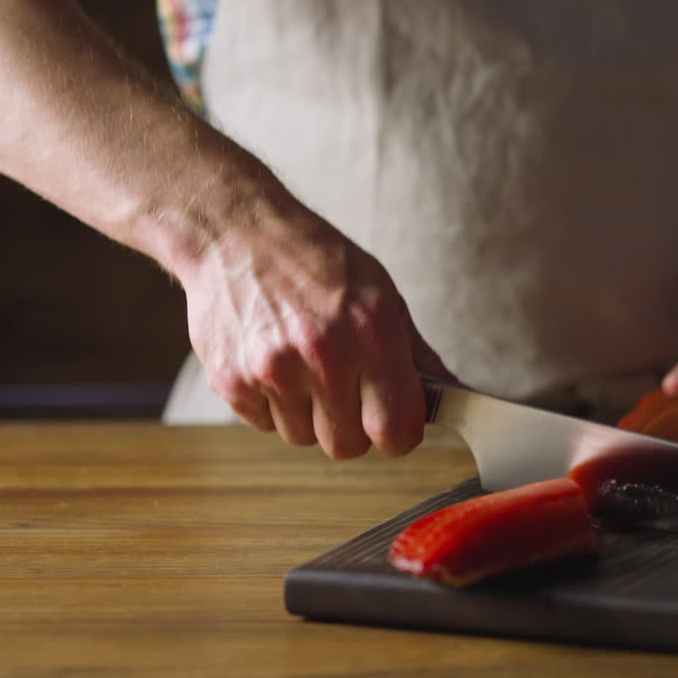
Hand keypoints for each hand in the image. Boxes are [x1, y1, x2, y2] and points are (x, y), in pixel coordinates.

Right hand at [179, 199, 453, 458]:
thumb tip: (447, 392)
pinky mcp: (231, 380)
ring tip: (301, 364)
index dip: (398, 433)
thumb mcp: (380, 292)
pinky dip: (270, 404)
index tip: (392, 422)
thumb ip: (414, 351)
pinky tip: (271, 360)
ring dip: (306, 414)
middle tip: (342, 387)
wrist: (233, 232)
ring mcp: (273, 370)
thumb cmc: (313, 259)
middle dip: (350, 426)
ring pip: (302, 438)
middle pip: (347, 445)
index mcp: (371, 333)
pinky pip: (263, 424)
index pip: (396, 430)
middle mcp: (324, 355)